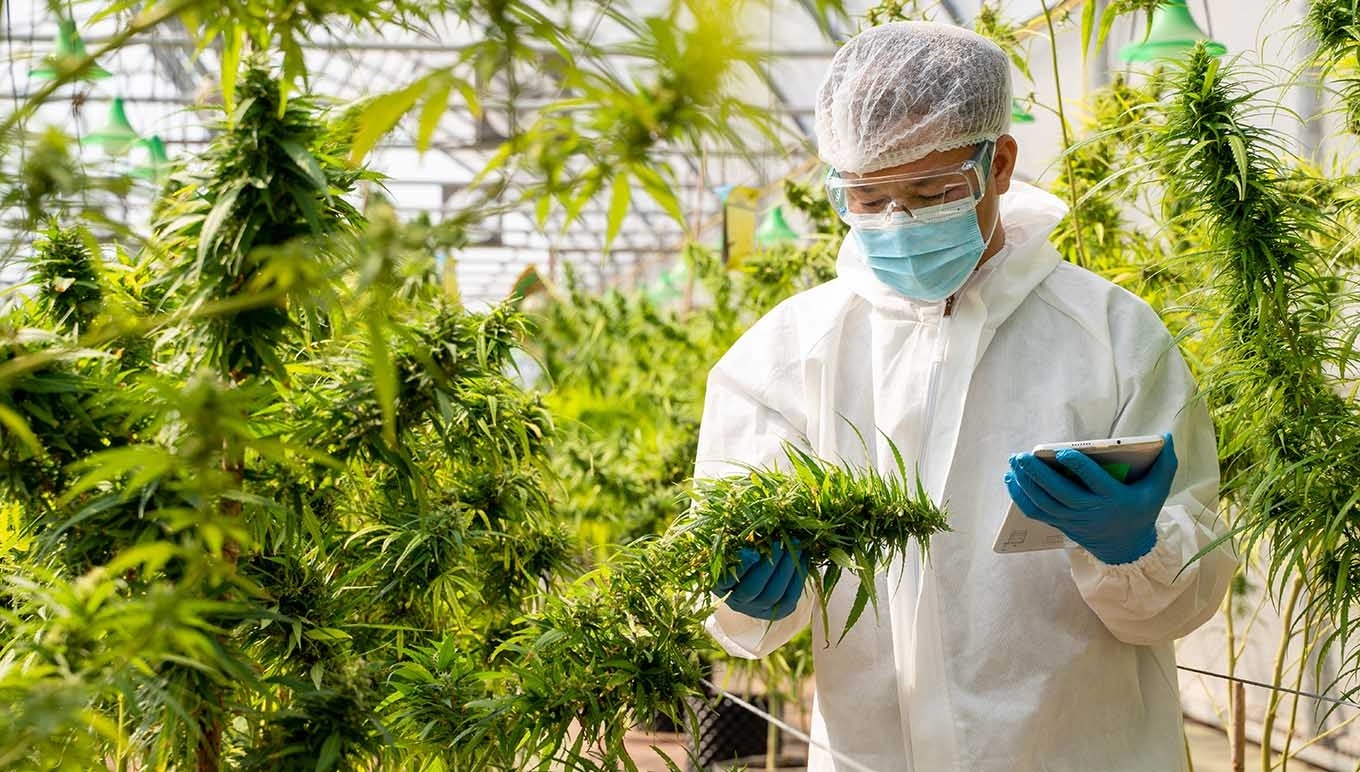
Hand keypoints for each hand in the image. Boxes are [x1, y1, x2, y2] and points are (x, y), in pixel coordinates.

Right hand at [713, 541, 809, 619]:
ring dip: (786, 569)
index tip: (753, 551)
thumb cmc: (740, 548)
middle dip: (768, 565)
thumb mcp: (733, 542)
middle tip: (780, 543)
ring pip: (773, 594)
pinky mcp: (777, 611)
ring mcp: (757, 608)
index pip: (727, 580)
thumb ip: (737, 538)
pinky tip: (802, 558)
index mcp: (719, 584)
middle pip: (752, 589)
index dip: (742, 566)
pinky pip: (789, 598)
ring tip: (795, 547)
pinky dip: (797, 578)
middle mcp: (736, 601)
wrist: (754, 570)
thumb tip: (752, 524)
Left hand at [1003, 433, 1177, 564]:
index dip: (1078, 467)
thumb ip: (1165, 463)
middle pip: (1061, 493)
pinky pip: (1037, 512)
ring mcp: (1073, 520)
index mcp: (1115, 499)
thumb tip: (1167, 436)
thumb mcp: (1158, 489)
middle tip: (1024, 455)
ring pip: (1045, 503)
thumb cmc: (1141, 509)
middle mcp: (1091, 511)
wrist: (1126, 546)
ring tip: (1015, 462)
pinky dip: (1021, 497)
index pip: (1094, 482)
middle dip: (1040, 474)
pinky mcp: (1061, 524)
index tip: (1064, 451)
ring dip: (1026, 483)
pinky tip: (1011, 479)